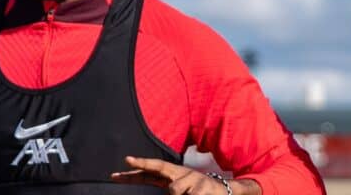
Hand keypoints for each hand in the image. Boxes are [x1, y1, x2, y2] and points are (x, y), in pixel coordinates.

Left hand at [110, 156, 260, 194]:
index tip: (126, 160)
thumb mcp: (178, 189)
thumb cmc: (197, 191)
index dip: (139, 165)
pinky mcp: (201, 187)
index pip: (152, 170)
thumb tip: (153, 184)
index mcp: (172, 175)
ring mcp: (190, 178)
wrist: (224, 191)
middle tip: (127, 159)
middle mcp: (179, 173)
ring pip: (174, 190)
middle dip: (142, 163)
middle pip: (159, 165)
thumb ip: (164, 185)